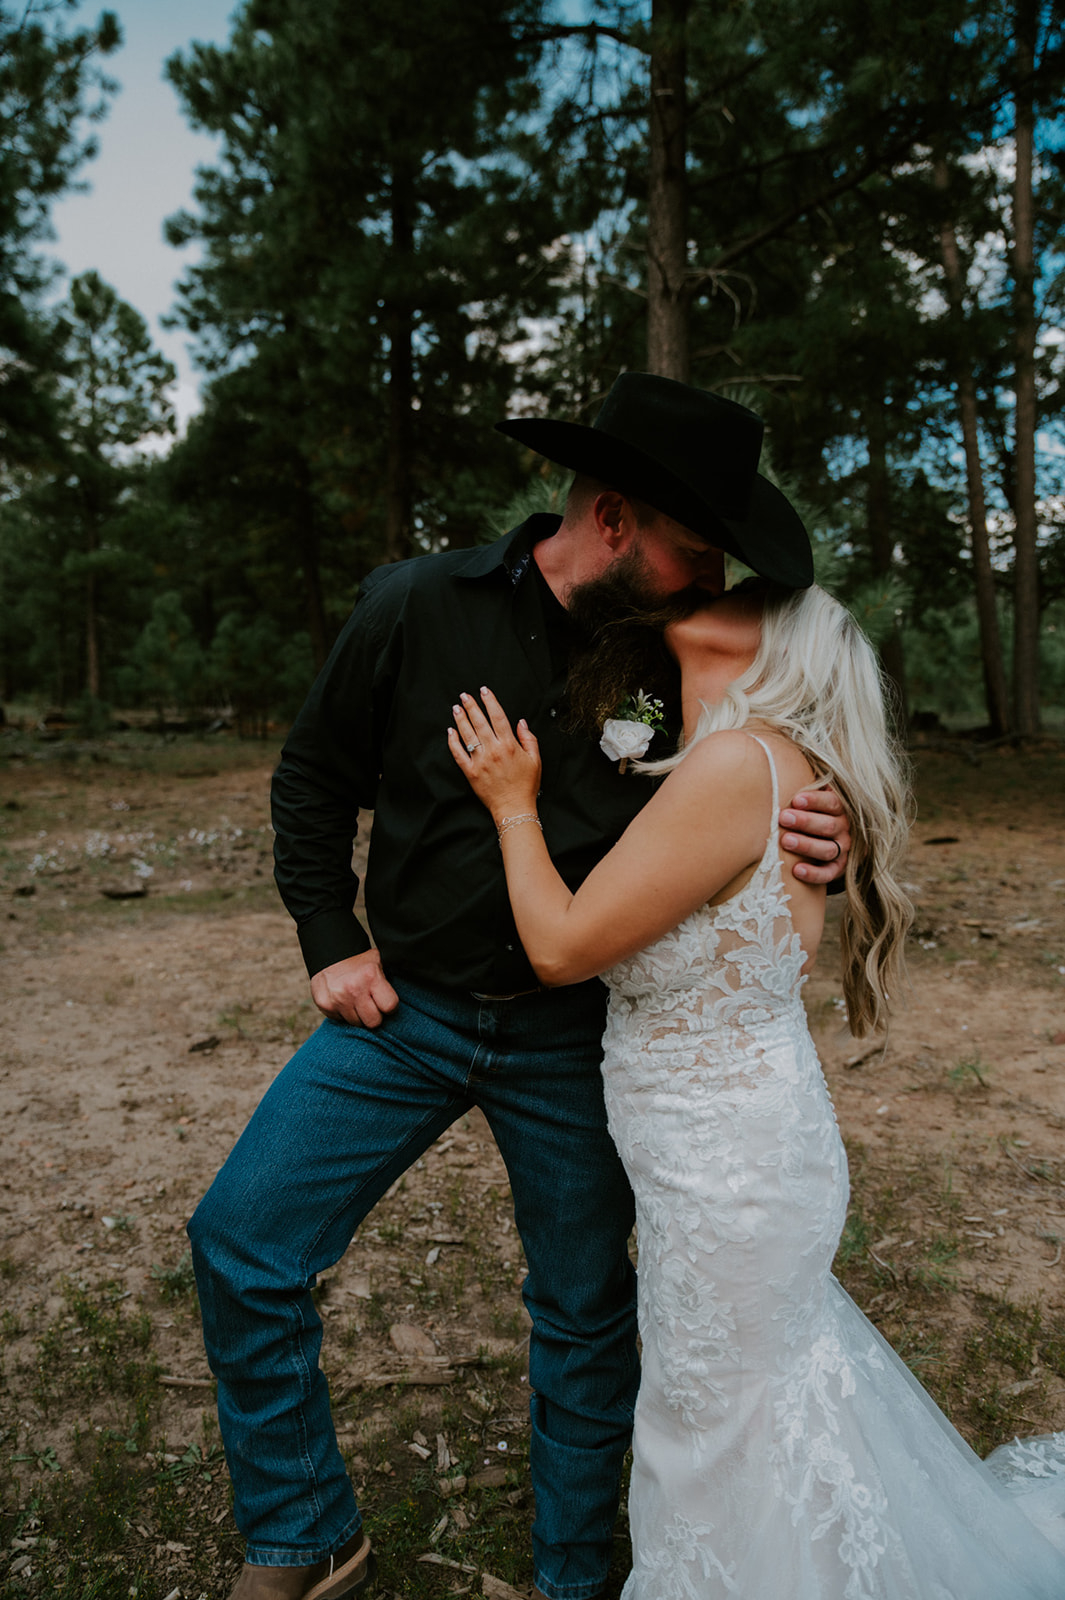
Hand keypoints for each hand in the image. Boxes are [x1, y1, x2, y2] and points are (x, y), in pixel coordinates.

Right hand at [310, 949, 398, 1027]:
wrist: (329, 952)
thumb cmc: (359, 961)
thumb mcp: (378, 963)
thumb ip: (389, 980)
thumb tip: (412, 995)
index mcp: (371, 976)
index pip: (390, 1007)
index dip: (389, 1006)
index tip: (385, 1001)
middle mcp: (354, 989)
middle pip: (373, 1022)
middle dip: (374, 1015)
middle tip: (371, 1004)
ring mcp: (338, 999)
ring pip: (356, 1023)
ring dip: (358, 1015)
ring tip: (356, 1000)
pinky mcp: (325, 1005)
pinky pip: (340, 1020)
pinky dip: (343, 1013)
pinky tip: (343, 1000)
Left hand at [447, 687, 540, 821]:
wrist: (514, 808)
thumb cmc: (526, 785)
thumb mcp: (535, 760)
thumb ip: (528, 739)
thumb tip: (521, 722)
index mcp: (509, 745)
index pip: (498, 717)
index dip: (490, 701)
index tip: (484, 691)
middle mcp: (493, 750)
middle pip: (480, 722)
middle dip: (471, 706)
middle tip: (464, 695)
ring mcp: (480, 761)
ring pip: (467, 735)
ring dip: (460, 719)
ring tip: (456, 708)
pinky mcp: (471, 772)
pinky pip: (458, 754)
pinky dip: (453, 742)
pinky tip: (450, 732)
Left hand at [780, 786, 850, 884]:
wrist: (823, 836)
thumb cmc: (808, 809)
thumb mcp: (810, 796)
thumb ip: (802, 782)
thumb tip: (780, 764)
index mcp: (839, 808)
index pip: (832, 802)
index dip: (815, 801)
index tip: (796, 800)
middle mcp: (844, 828)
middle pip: (828, 825)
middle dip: (806, 821)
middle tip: (783, 818)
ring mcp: (842, 848)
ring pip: (828, 849)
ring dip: (806, 845)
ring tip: (785, 840)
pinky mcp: (838, 868)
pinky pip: (829, 873)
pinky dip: (814, 873)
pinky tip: (797, 870)